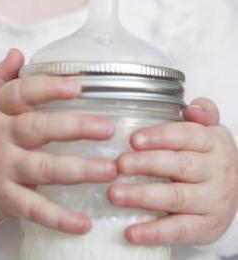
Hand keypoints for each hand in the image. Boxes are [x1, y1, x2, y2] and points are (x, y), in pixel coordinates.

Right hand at [0, 49, 116, 234]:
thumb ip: (3, 77)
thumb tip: (17, 53)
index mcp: (0, 110)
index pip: (22, 93)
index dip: (49, 89)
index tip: (78, 86)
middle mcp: (2, 137)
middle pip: (39, 129)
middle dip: (75, 128)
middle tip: (108, 129)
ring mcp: (4, 168)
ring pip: (43, 168)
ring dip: (77, 170)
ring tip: (109, 170)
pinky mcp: (4, 197)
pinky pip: (33, 208)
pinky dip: (58, 217)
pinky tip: (83, 223)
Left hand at [108, 98, 237, 244]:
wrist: (234, 190)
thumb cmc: (208, 157)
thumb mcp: (208, 132)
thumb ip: (202, 114)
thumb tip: (192, 108)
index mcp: (213, 144)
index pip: (186, 136)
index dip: (160, 136)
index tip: (134, 139)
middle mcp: (215, 171)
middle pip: (180, 165)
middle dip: (147, 164)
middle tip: (119, 164)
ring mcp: (211, 201)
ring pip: (176, 197)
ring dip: (144, 196)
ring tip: (115, 194)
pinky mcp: (205, 227)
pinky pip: (179, 230)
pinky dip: (154, 232)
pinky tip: (131, 232)